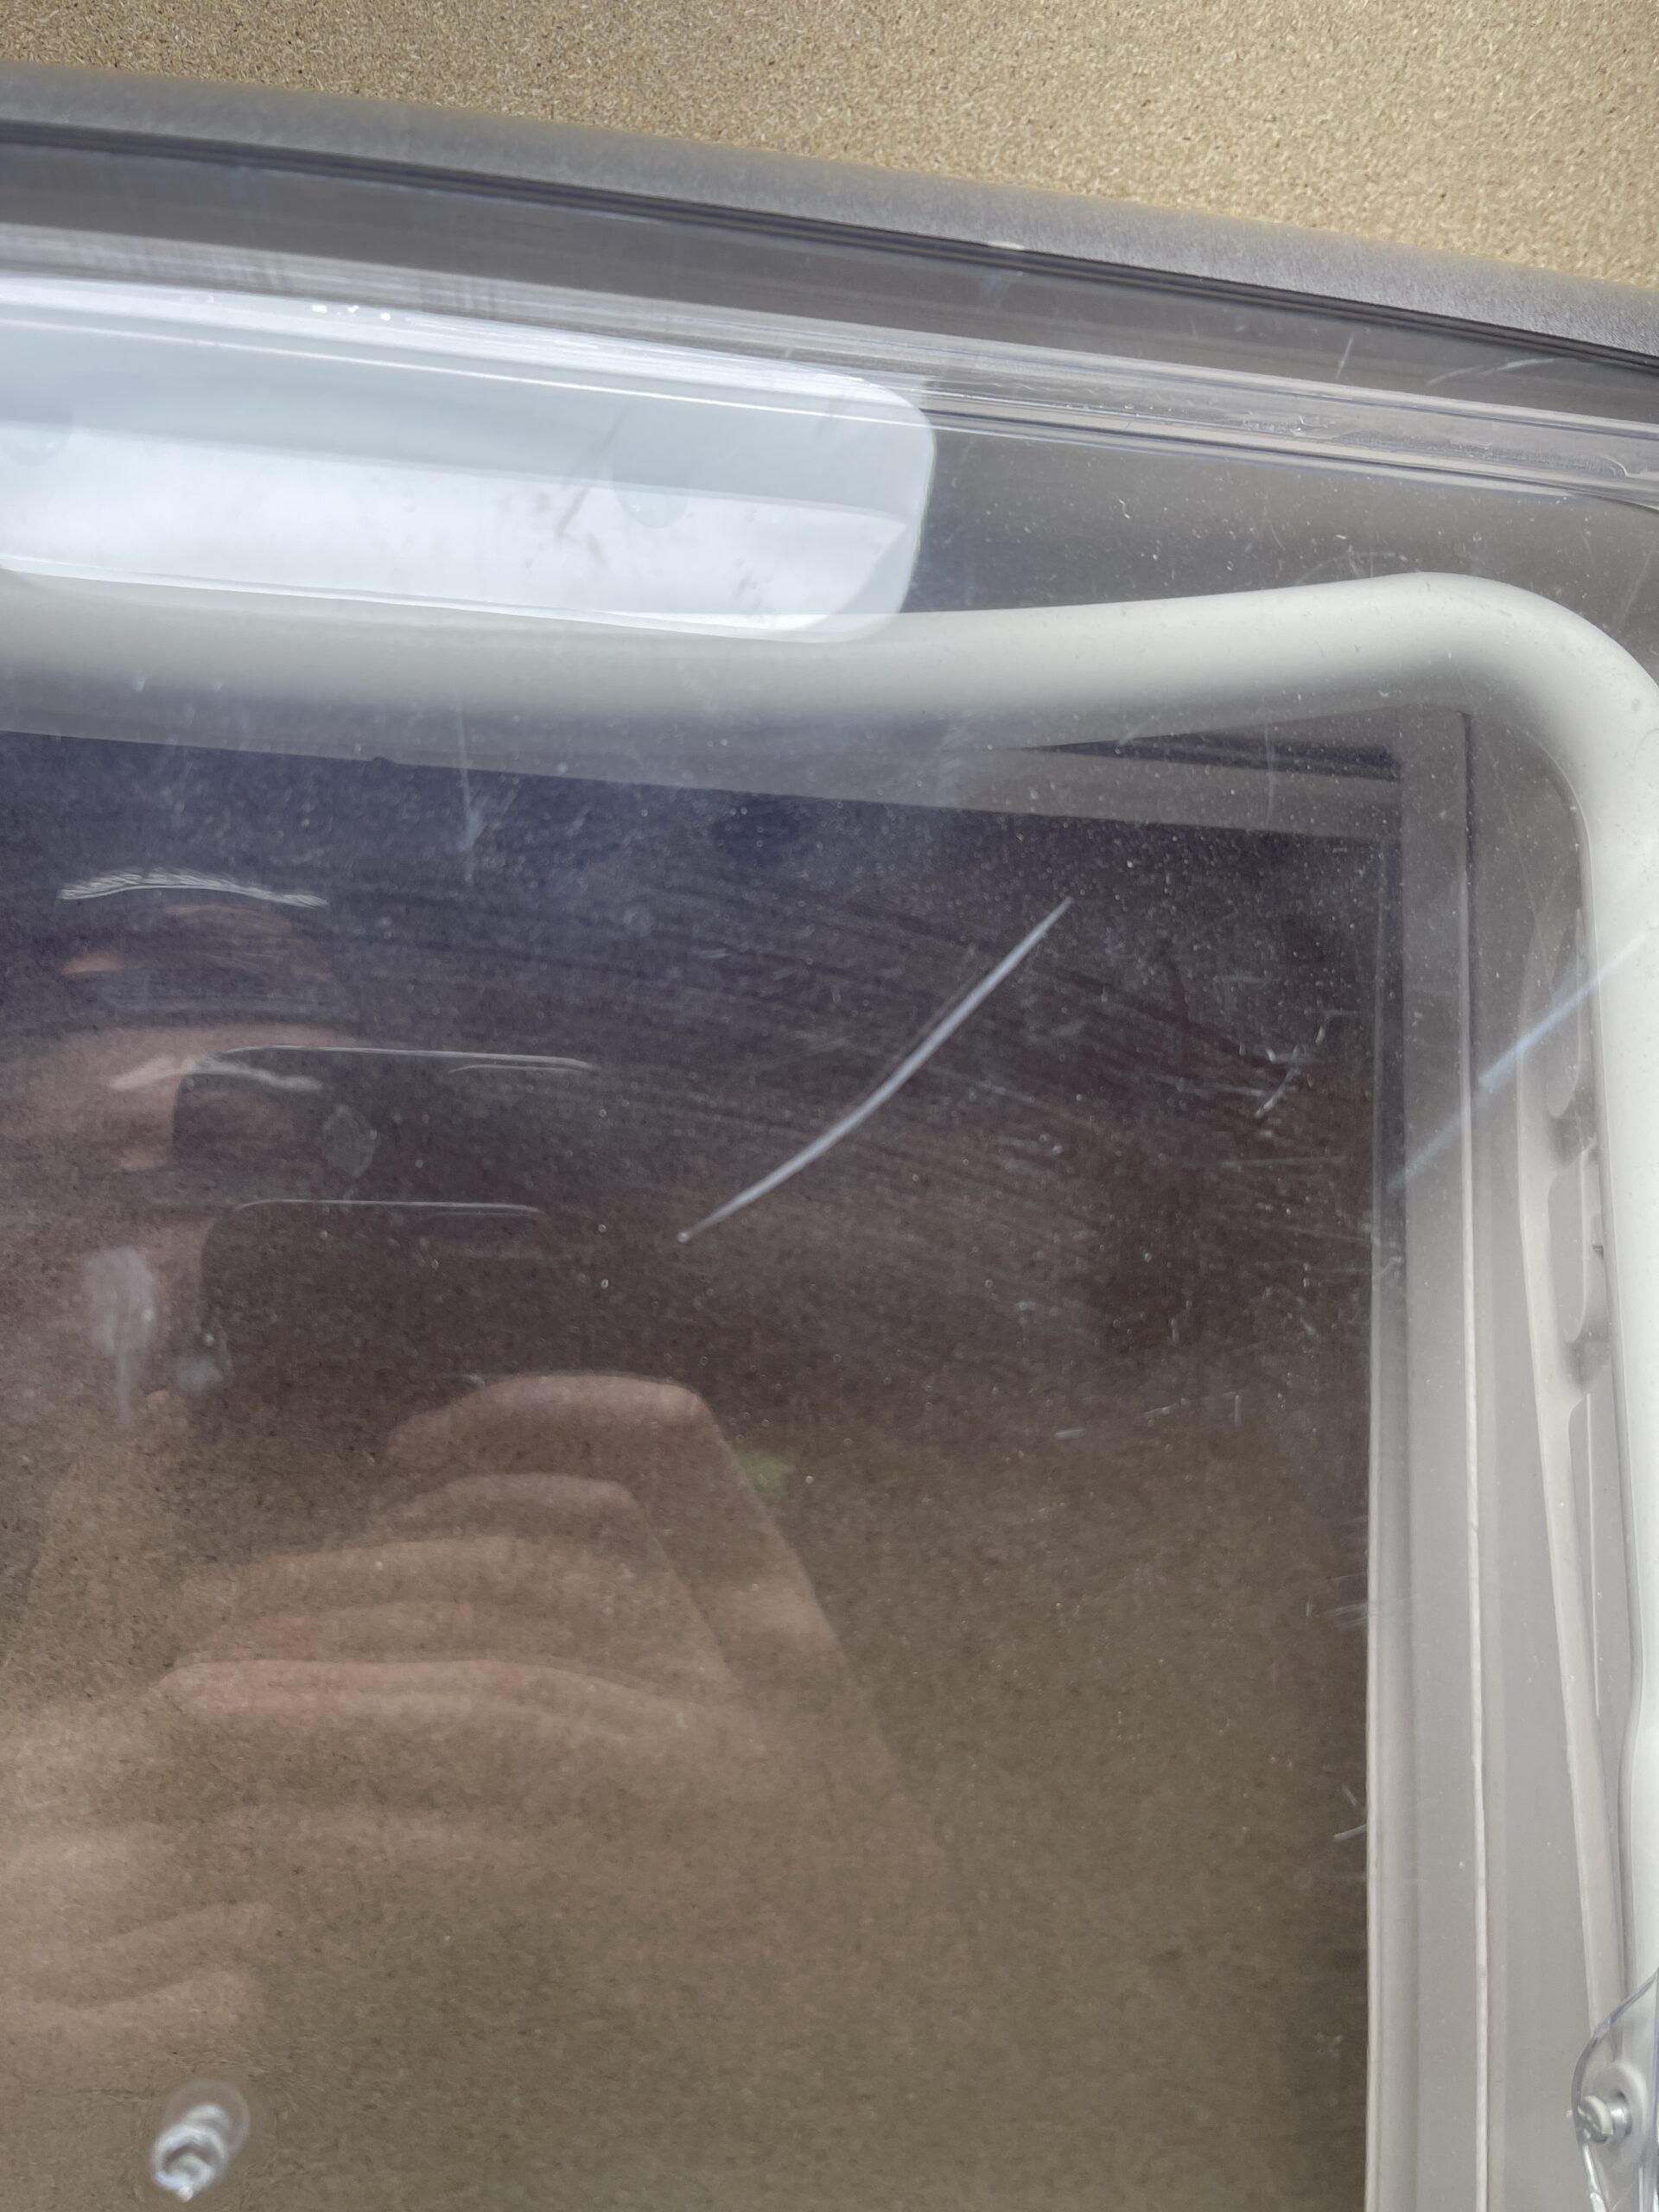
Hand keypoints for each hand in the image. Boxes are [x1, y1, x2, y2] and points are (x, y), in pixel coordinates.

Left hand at [0, 1377, 970, 2197]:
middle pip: (522, 1592)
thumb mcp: (784, 1706)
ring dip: (327, 1705)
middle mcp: (746, 1681)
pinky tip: (278, 1848)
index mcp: (780, 1615)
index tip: (407, 1441)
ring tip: (199, 1706)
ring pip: (490, 1711)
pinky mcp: (662, 1918)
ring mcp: (709, 1794)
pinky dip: (372, 1850)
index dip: (535, 1419)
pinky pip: (488, 1862)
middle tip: (214, 1606)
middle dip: (351, 1587)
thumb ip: (678, 1620)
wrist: (920, 2023)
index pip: (674, 1452)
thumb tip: (500, 1547)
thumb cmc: (834, 1861)